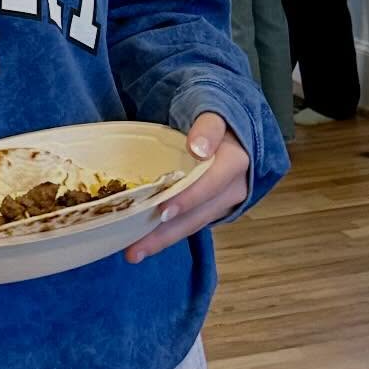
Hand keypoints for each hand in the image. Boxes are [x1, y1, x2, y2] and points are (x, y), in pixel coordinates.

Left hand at [123, 113, 249, 262]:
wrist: (232, 130)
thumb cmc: (214, 121)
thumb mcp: (213, 115)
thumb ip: (208, 128)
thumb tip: (198, 149)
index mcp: (235, 161)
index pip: (210, 183)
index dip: (188, 198)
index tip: (162, 211)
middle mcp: (233, 188)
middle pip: (198, 214)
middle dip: (166, 232)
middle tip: (135, 247)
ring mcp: (224, 203)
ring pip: (192, 225)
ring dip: (162, 240)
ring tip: (133, 253)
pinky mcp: (213, 210)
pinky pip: (190, 224)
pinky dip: (167, 234)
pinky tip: (144, 243)